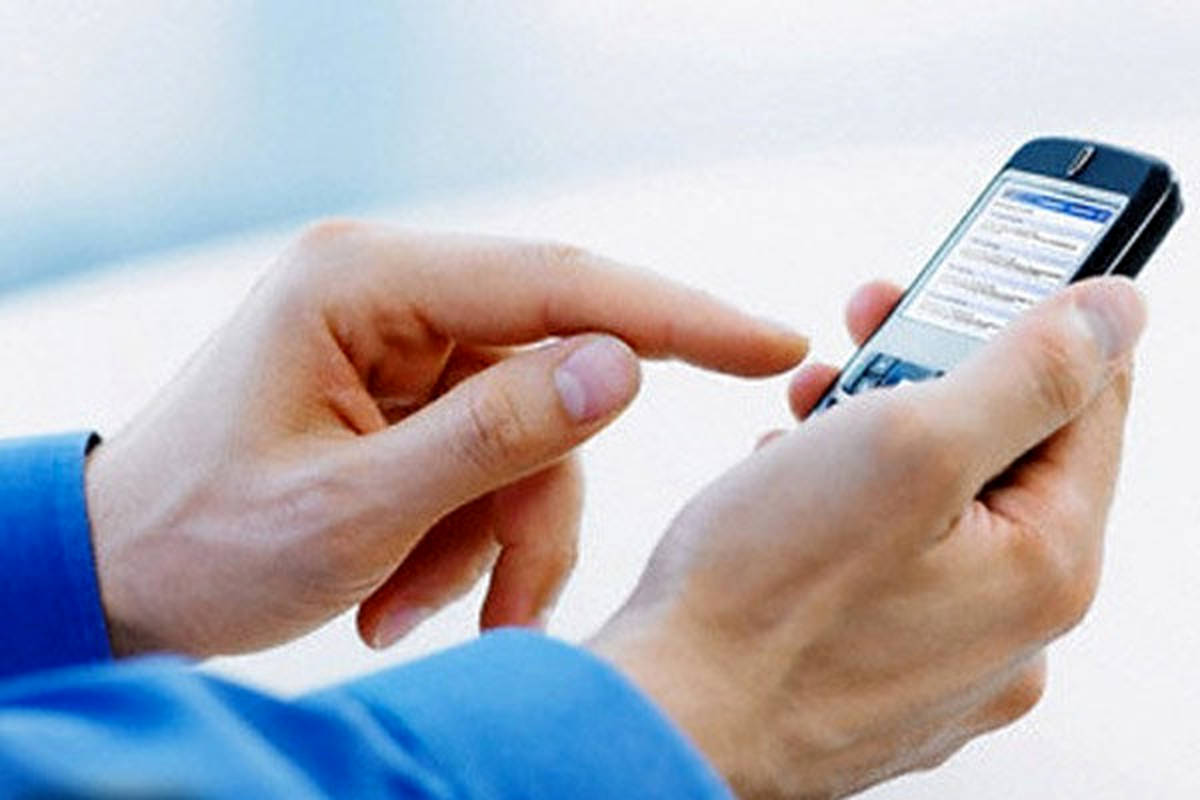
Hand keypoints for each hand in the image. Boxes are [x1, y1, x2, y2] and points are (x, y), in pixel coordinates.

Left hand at [84, 222, 807, 656]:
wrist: (119, 576)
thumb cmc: (201, 540)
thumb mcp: (350, 507)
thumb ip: (494, 435)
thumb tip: (627, 366)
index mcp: (364, 282)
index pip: (557, 282)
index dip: (675, 315)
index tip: (771, 344)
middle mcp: (393, 295)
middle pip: (552, 380)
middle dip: (536, 504)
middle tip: (506, 605)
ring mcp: (405, 346)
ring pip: (531, 437)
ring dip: (495, 539)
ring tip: (415, 611)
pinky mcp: (411, 394)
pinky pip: (494, 460)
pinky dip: (469, 538)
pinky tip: (402, 593)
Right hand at [590, 277, 1143, 797]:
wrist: (663, 718)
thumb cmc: (762, 598)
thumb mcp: (906, 445)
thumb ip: (1027, 372)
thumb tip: (1115, 312)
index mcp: (1044, 568)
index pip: (1094, 406)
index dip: (1039, 320)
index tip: (979, 275)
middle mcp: (1011, 627)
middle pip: (1009, 454)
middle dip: (936, 374)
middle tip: (870, 328)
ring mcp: (945, 658)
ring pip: (943, 506)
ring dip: (883, 436)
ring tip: (812, 410)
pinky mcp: (882, 669)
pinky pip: (897, 561)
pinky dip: (854, 507)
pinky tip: (794, 487)